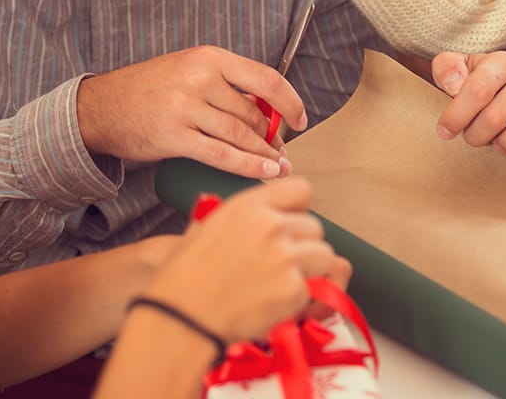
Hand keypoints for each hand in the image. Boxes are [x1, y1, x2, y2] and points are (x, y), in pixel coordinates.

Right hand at [77, 46, 305, 178]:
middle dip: (273, 137)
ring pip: (240, 135)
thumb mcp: (187, 70)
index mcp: (208, 57)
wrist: (100, 106)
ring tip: (278, 167)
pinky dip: (247, 166)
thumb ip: (224, 85)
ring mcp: (185, 106)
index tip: (301, 119)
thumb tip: (267, 111)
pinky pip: (220, 154)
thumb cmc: (148, 90)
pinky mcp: (173, 135)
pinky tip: (262, 173)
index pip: (265, 78)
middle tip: (283, 152)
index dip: (290, 102)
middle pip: (253, 113)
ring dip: (265, 155)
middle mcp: (199, 77)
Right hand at [141, 177, 350, 344]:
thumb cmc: (183, 277)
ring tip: (282, 284)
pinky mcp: (293, 290)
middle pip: (315, 227)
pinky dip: (298, 300)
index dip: (297, 209)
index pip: (300, 189)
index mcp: (249, 206)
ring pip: (325, 256)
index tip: (290, 223)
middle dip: (303, 245)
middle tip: (281, 264)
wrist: (181, 316)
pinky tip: (271, 304)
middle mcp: (271, 226)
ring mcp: (285, 258)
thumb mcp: (204, 227)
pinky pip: (312, 290)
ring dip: (310, 271)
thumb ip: (236, 216)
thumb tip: (244, 211)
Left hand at [431, 51, 505, 154]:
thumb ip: (447, 68)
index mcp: (502, 62)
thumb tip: (453, 84)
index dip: (457, 115)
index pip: (478, 89)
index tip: (445, 131)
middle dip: (476, 135)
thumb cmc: (480, 88)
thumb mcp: (458, 71)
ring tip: (496, 144)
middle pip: (497, 115)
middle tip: (471, 139)